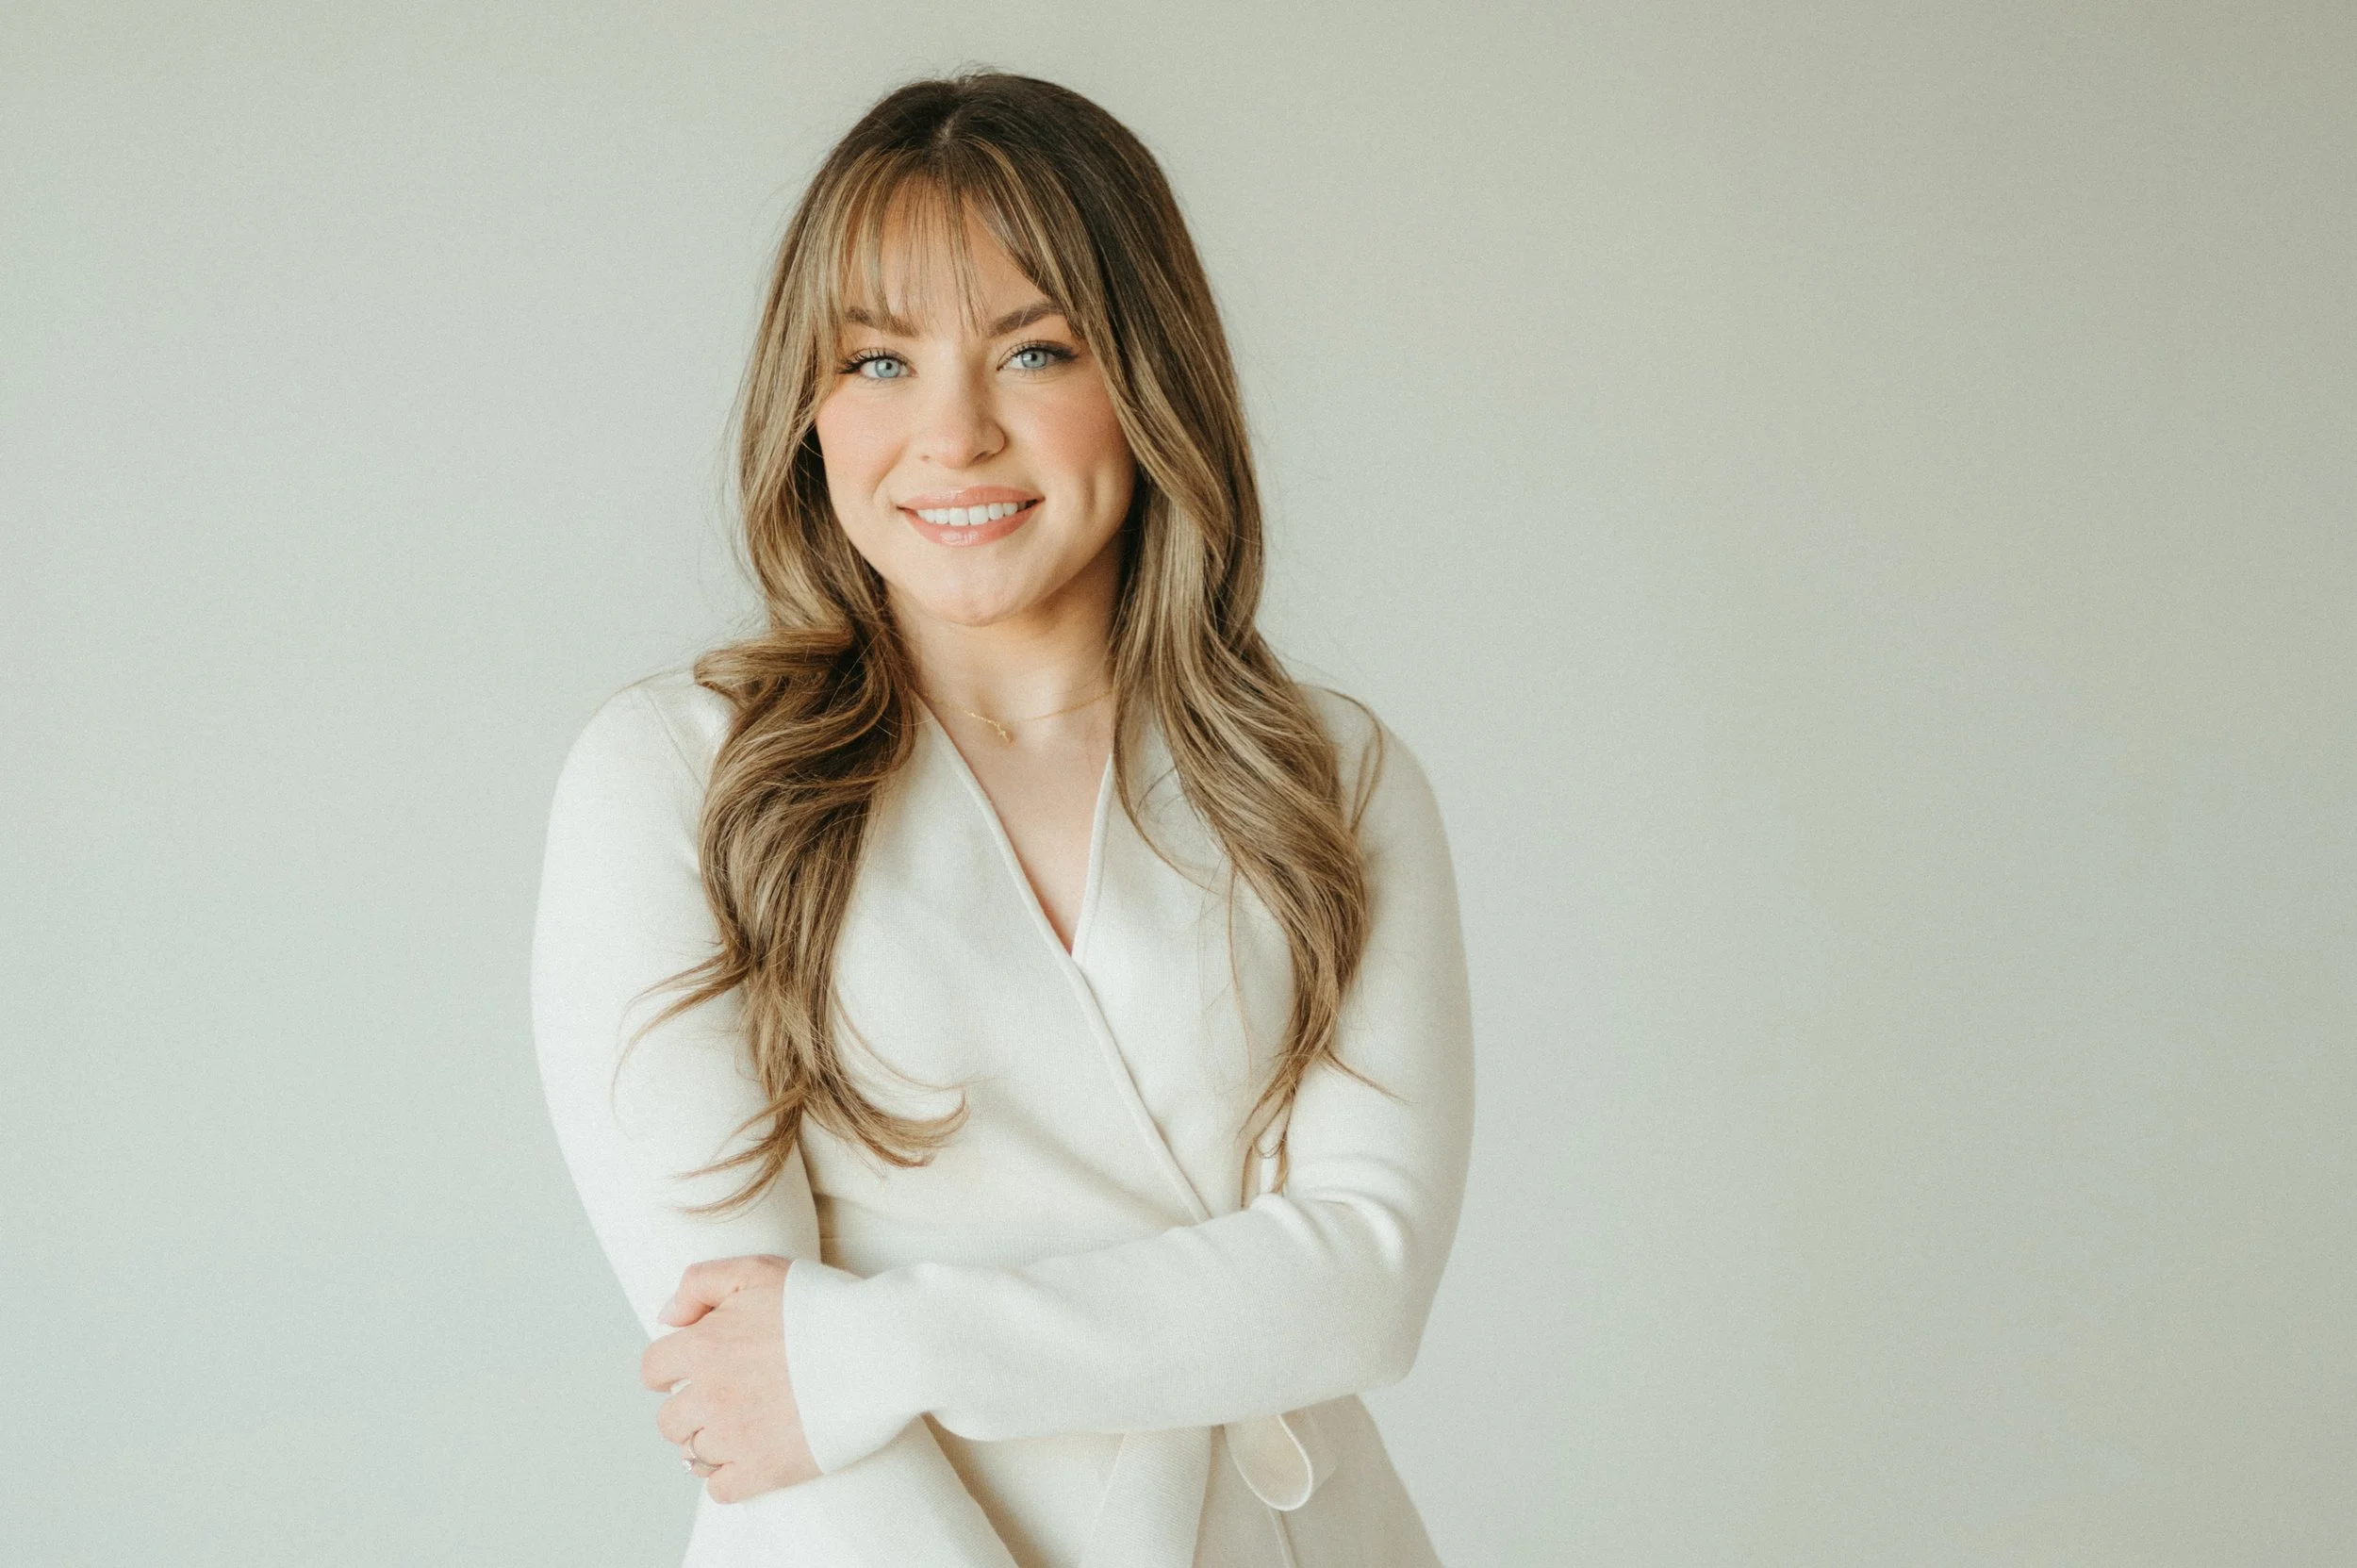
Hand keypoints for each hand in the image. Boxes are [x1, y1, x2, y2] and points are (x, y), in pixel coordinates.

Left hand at [640, 1255, 819, 1500]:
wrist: (884, 1347)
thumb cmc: (828, 1303)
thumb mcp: (759, 1270)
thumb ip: (700, 1282)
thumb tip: (667, 1318)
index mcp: (703, 1346)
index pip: (653, 1370)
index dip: (672, 1369)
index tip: (697, 1369)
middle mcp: (710, 1395)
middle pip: (669, 1420)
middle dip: (691, 1409)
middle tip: (726, 1398)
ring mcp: (735, 1437)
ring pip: (693, 1455)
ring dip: (710, 1442)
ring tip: (742, 1426)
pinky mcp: (765, 1470)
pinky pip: (721, 1488)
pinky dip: (729, 1477)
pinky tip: (750, 1457)